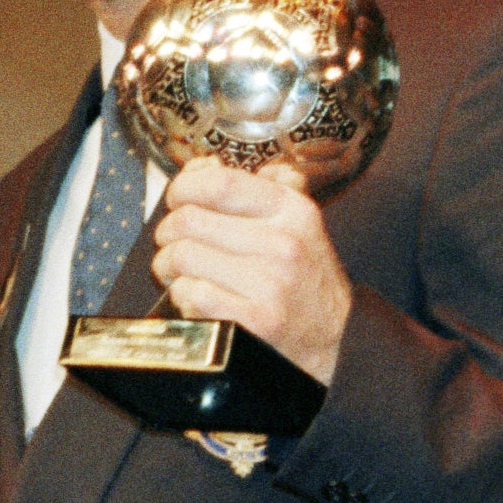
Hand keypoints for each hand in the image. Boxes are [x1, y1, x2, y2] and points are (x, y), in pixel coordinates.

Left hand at [152, 157, 352, 384]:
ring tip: (177, 271)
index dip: (183, 187)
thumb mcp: (299, 221)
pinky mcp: (254, 320)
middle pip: (189, 221)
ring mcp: (269, 283)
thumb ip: (261, 186)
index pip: (219, 183)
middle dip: (167, 232)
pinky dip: (182, 295)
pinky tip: (194, 297)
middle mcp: (283, 242)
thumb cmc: (305, 278)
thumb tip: (205, 166)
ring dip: (168, 266)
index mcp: (291, 210)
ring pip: (182, 257)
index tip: (177, 199)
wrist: (335, 337)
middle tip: (171, 242)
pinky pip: (191, 294)